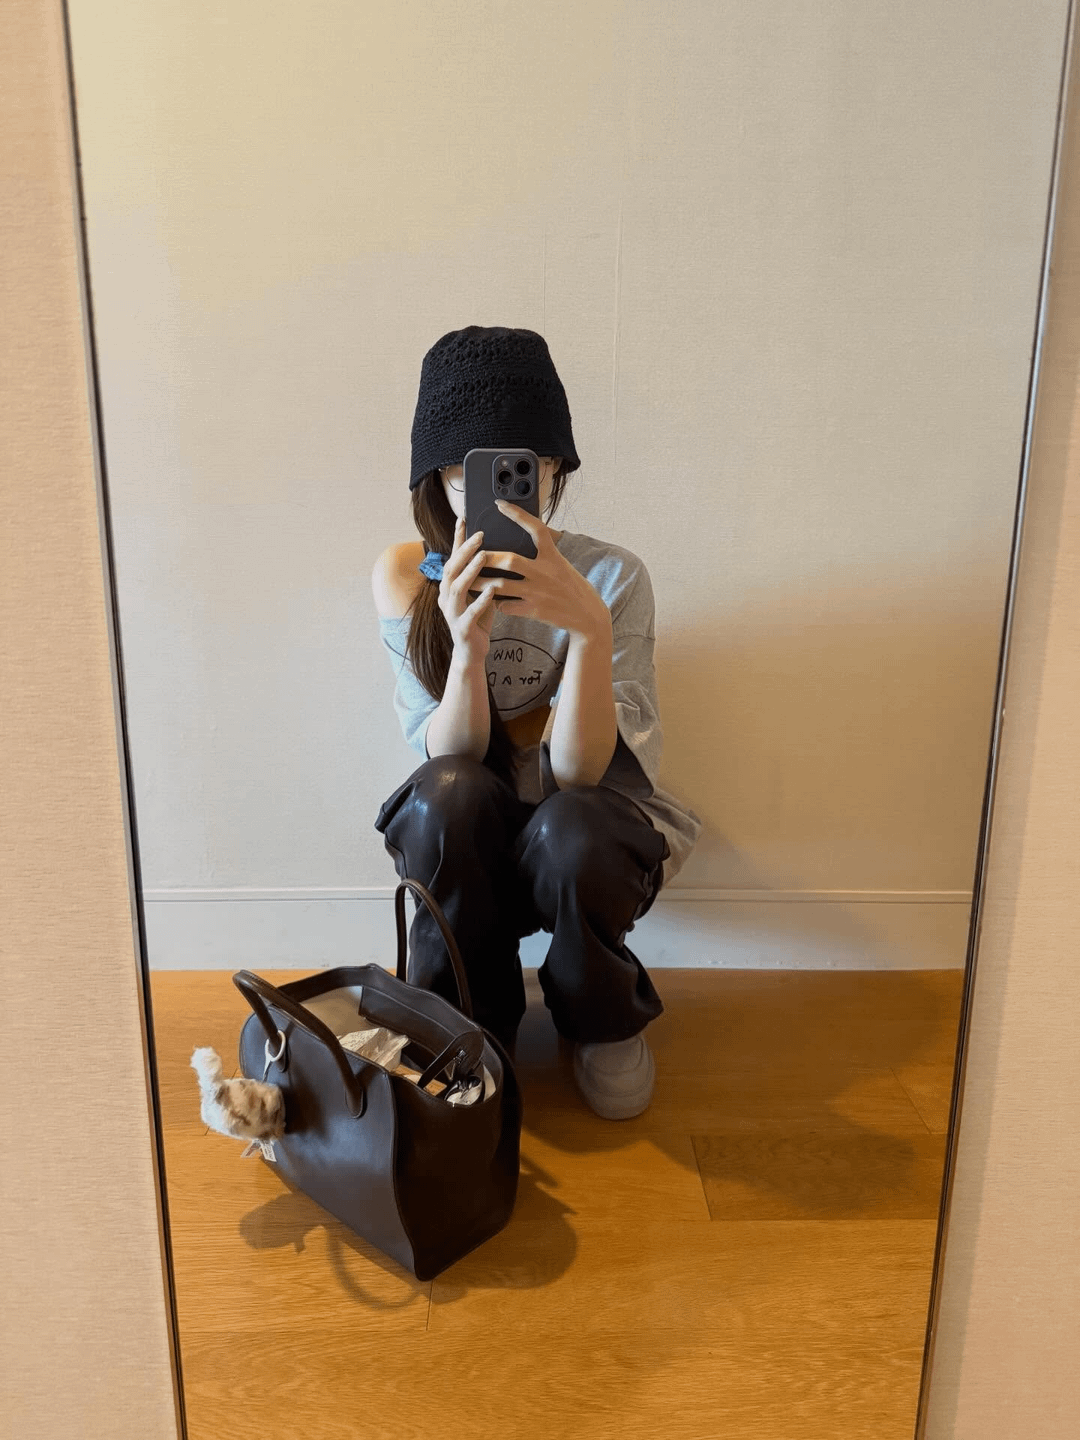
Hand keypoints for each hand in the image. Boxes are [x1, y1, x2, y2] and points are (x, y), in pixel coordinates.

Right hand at [438, 517, 498, 667]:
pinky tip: (492, 590)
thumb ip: (482, 575)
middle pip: (451, 568)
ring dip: (470, 570)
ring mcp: (452, 613)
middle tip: (480, 535)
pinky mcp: (462, 628)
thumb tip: (496, 550)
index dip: (457, 539)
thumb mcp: (479, 593)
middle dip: (465, 550)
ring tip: (484, 556)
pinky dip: (481, 600)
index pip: (452, 557)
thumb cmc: (477, 620)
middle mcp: (446, 597)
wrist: (471, 652)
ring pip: (457, 588)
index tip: (463, 519)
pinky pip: (470, 613)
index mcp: (450, 586)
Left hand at [485, 501, 612, 642]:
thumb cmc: (572, 587)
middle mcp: (544, 572)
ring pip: (501, 585)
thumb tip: (528, 535)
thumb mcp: (561, 564)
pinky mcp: (534, 610)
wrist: (587, 616)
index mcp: (552, 556)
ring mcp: (538, 592)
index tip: (500, 504)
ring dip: (480, 583)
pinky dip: (496, 603)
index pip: (535, 528)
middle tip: (471, 554)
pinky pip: (507, 606)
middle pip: (509, 560)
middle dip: (486, 557)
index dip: (517, 514)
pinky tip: (490, 601)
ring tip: (468, 581)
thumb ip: (544, 552)